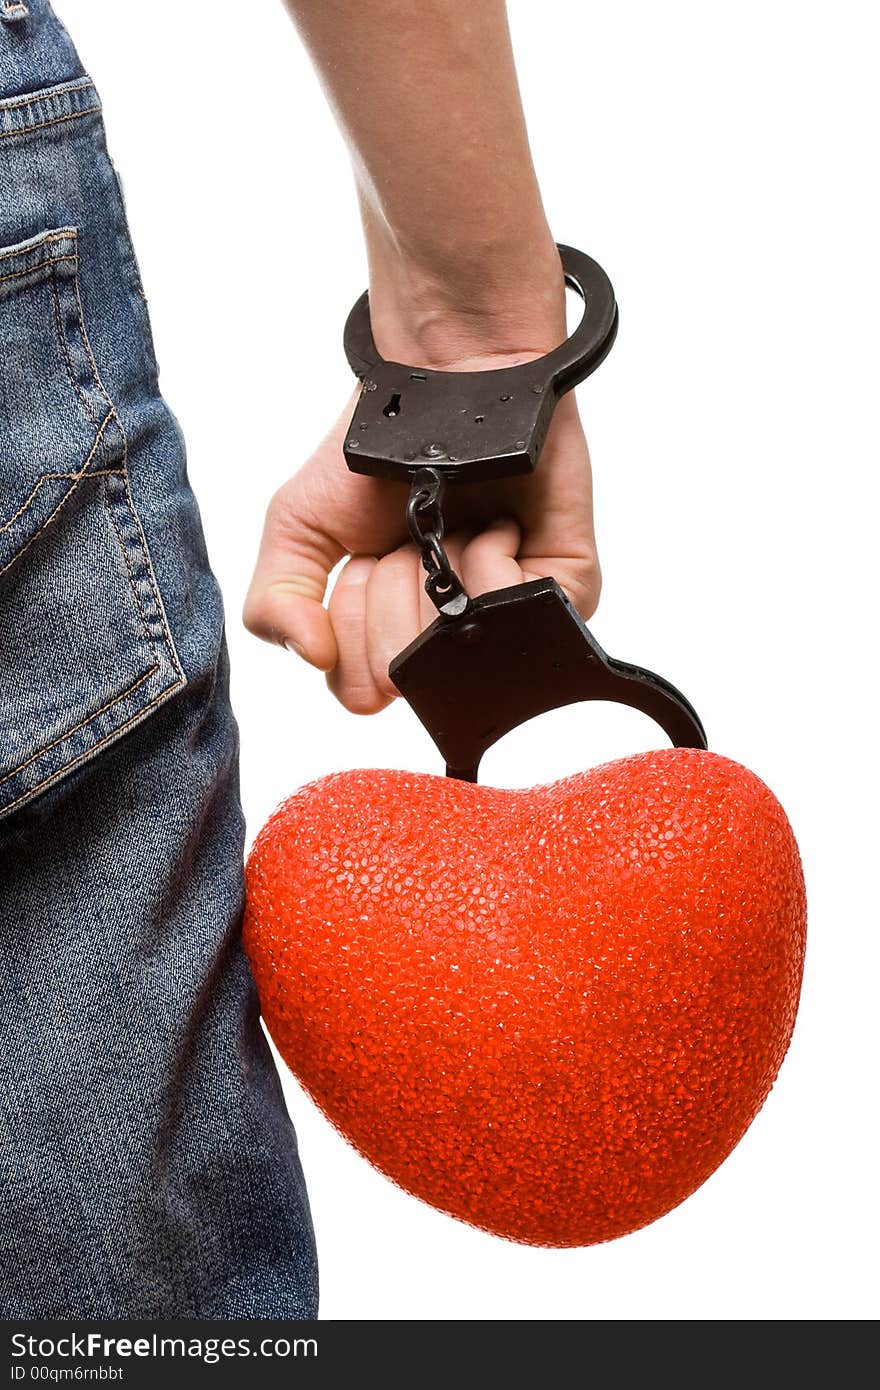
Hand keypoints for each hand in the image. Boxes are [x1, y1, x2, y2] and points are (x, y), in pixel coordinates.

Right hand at [244, 351, 599, 714]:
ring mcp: (509, 622)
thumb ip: (274, 602)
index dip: (351, 620)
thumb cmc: (380, 454)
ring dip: (437, 574)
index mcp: (388, 639)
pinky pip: (517, 614)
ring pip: (458, 650)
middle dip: (391, 591)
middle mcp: (448, 641)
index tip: (363, 556)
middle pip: (407, 675)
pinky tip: (492, 525)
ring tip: (450, 527)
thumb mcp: (299, 526)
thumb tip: (313, 655)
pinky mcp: (566, 592)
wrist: (447, 379)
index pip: (361, 690)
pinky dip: (489, 559)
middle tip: (409, 536)